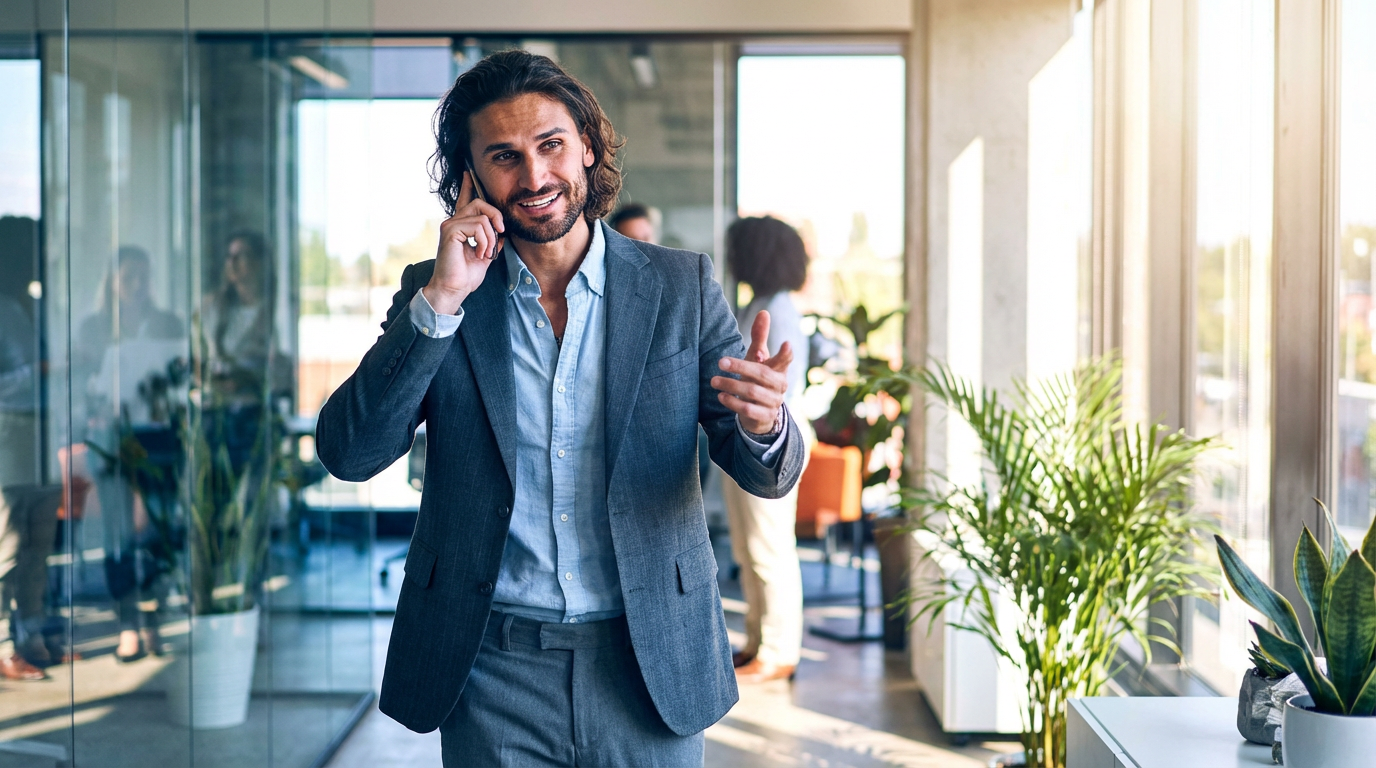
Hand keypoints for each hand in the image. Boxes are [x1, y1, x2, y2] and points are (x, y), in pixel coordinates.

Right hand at [423, 171, 505, 314]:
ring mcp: (450, 225)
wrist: (454, 290)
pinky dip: (484, 241)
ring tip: (485, 254)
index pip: (466, 201)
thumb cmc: (466, 276)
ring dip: (490, 237)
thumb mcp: (486, 256)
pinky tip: (479, 254)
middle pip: (480, 203)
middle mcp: (453, 222)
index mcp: (461, 227)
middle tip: (501, 232)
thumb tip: (502, 233)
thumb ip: (492, 242)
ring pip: (482, 217)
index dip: (468, 186)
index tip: (469, 172)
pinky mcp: (450, 231)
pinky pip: (478, 226)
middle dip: (496, 216)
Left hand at [712, 310, 791, 434]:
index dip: (786, 353)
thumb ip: (760, 337)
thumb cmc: (757, 377)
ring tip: (714, 380)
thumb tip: (764, 312)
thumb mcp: (758, 358)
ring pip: (752, 392)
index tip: (786, 344)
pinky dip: (732, 402)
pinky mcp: (764, 417)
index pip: (786, 360)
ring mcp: (773, 402)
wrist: (760, 411)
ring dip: (731, 385)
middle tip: (720, 361)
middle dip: (740, 367)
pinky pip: (748, 409)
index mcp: (780, 369)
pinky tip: (720, 396)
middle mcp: (780, 385)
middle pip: (762, 374)